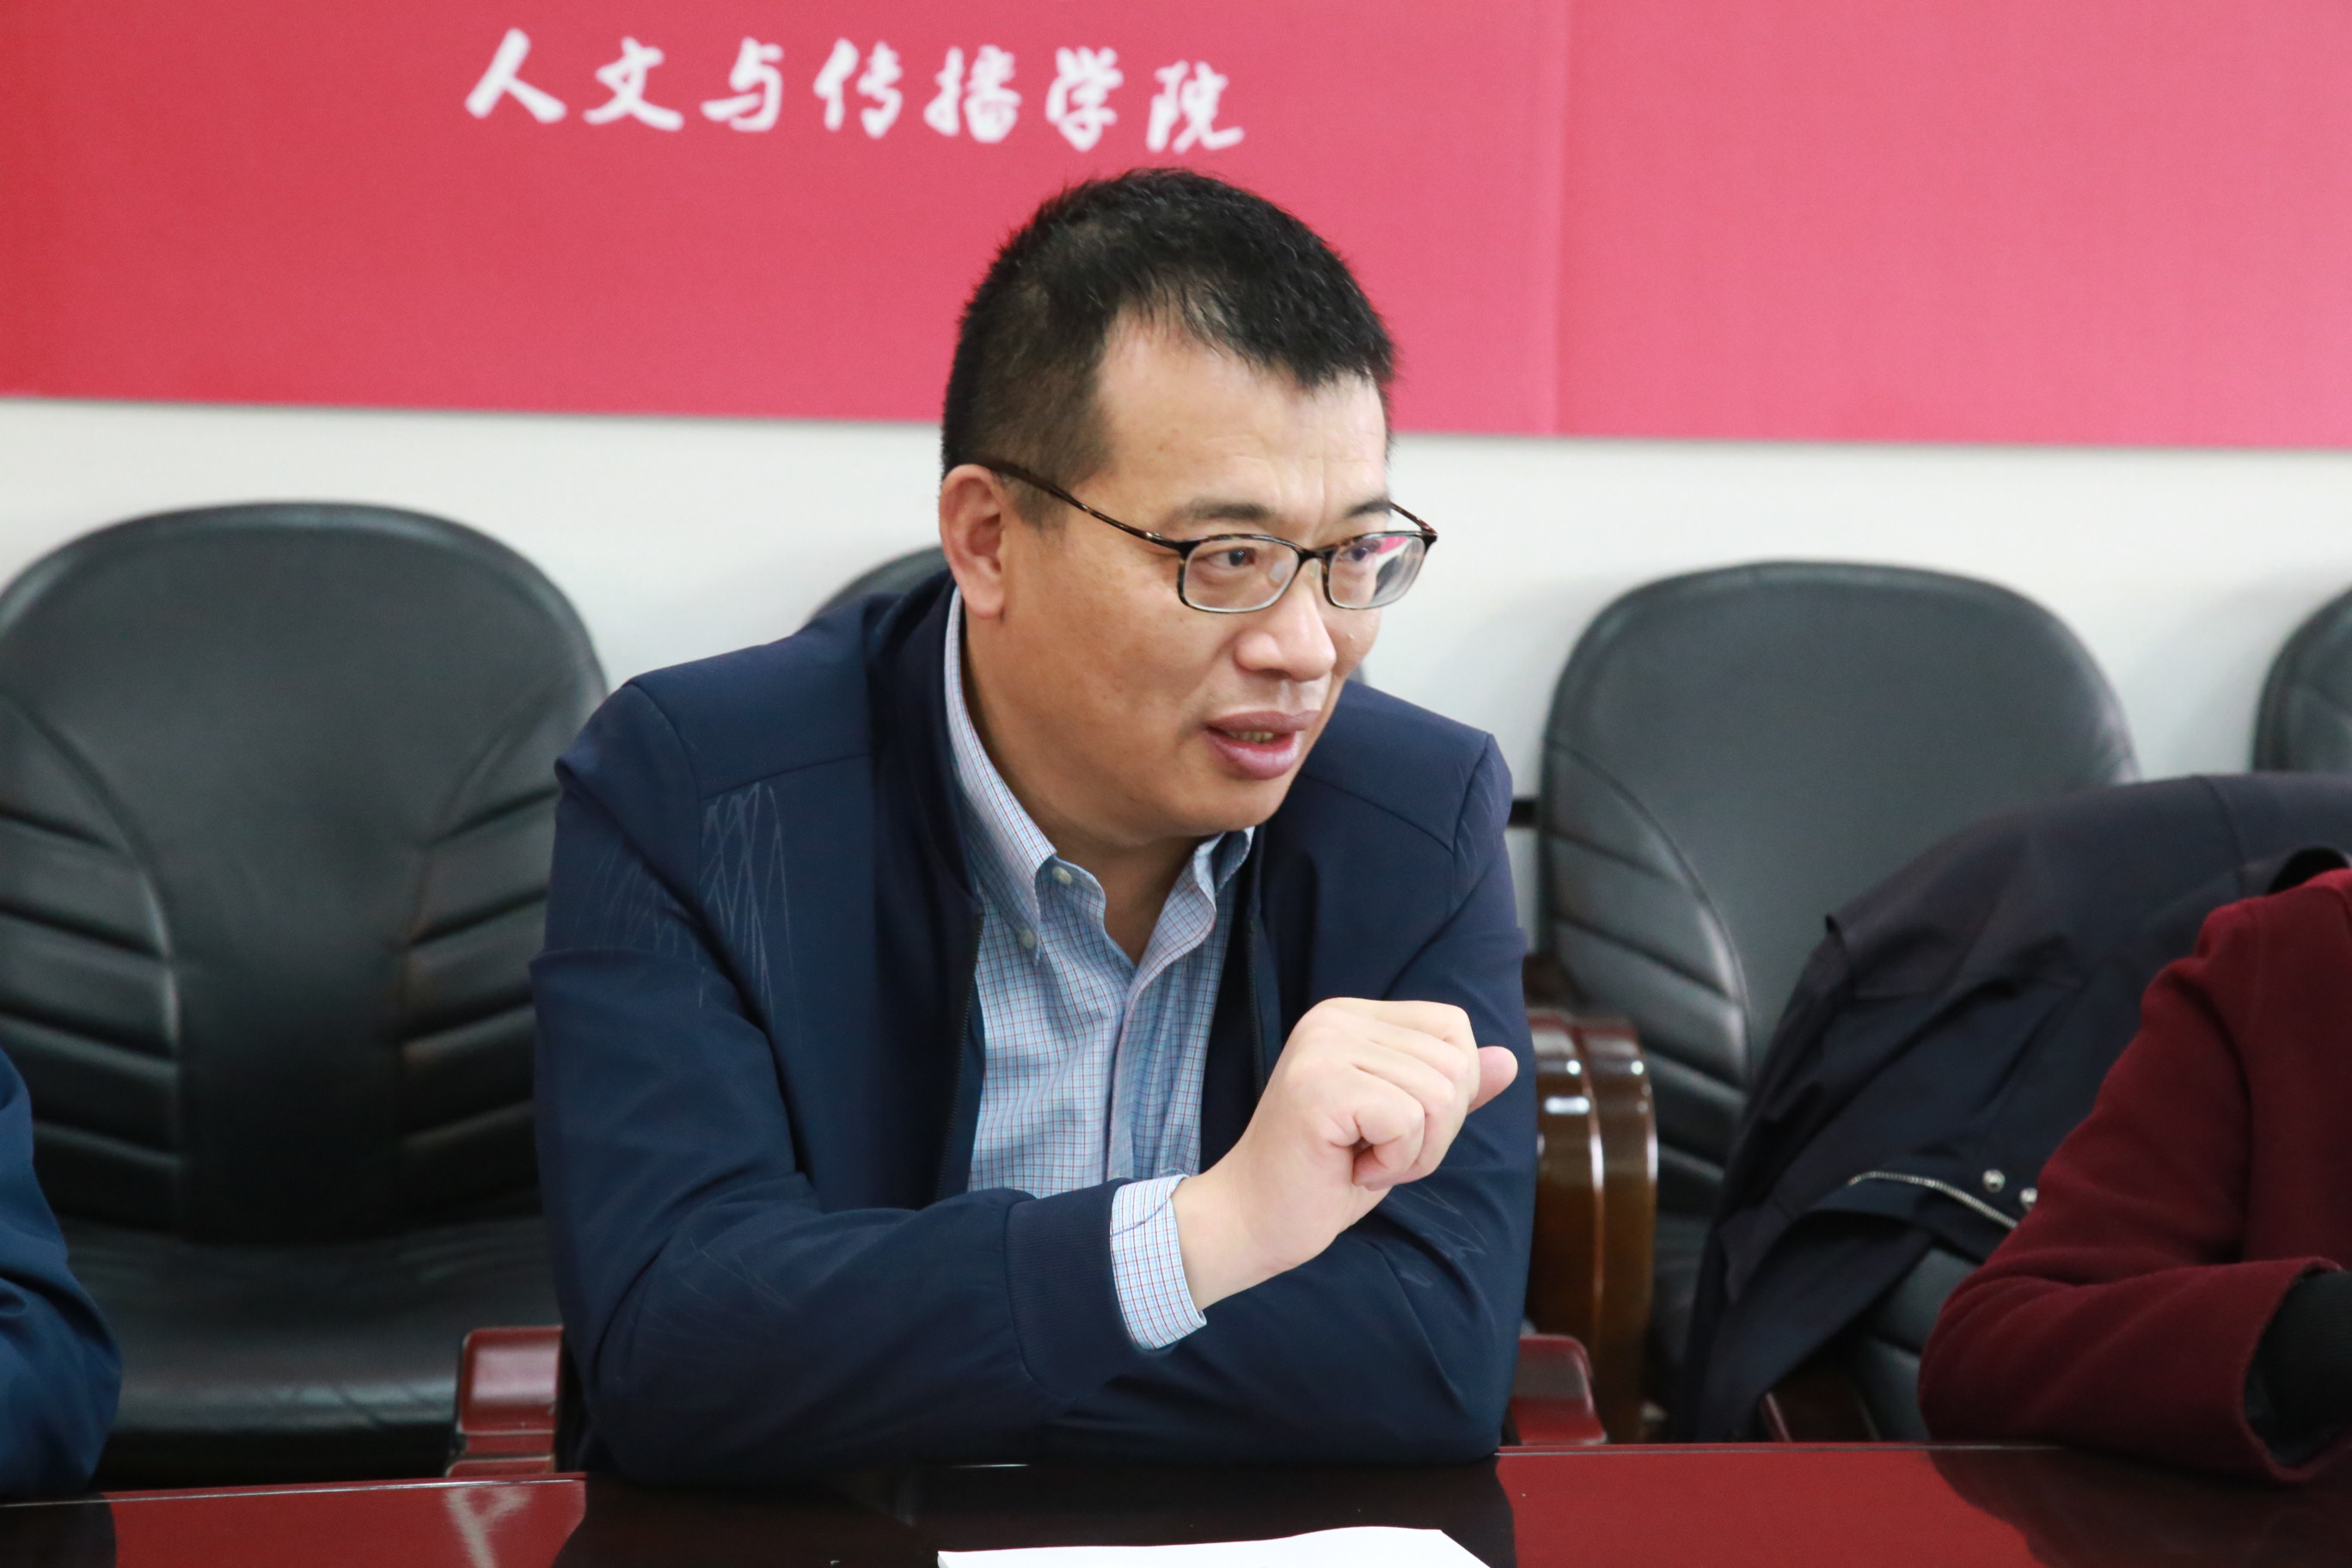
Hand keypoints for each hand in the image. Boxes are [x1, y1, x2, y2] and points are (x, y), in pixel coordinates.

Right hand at [1170, 998, 1518, 1310]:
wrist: (1253, 1221)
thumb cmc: (1325, 1177)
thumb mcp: (1403, 1128)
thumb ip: (1451, 1090)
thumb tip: (1509, 1059)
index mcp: (1351, 1016)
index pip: (1453, 1028)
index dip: (1451, 1092)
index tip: (1394, 1128)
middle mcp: (1334, 1018)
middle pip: (1455, 1064)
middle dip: (1436, 1131)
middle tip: (1377, 1154)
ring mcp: (1323, 1048)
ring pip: (1439, 1095)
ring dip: (1415, 1152)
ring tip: (1363, 1162)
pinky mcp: (1320, 1085)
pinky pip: (1409, 1121)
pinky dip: (1394, 1163)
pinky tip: (1350, 1170)